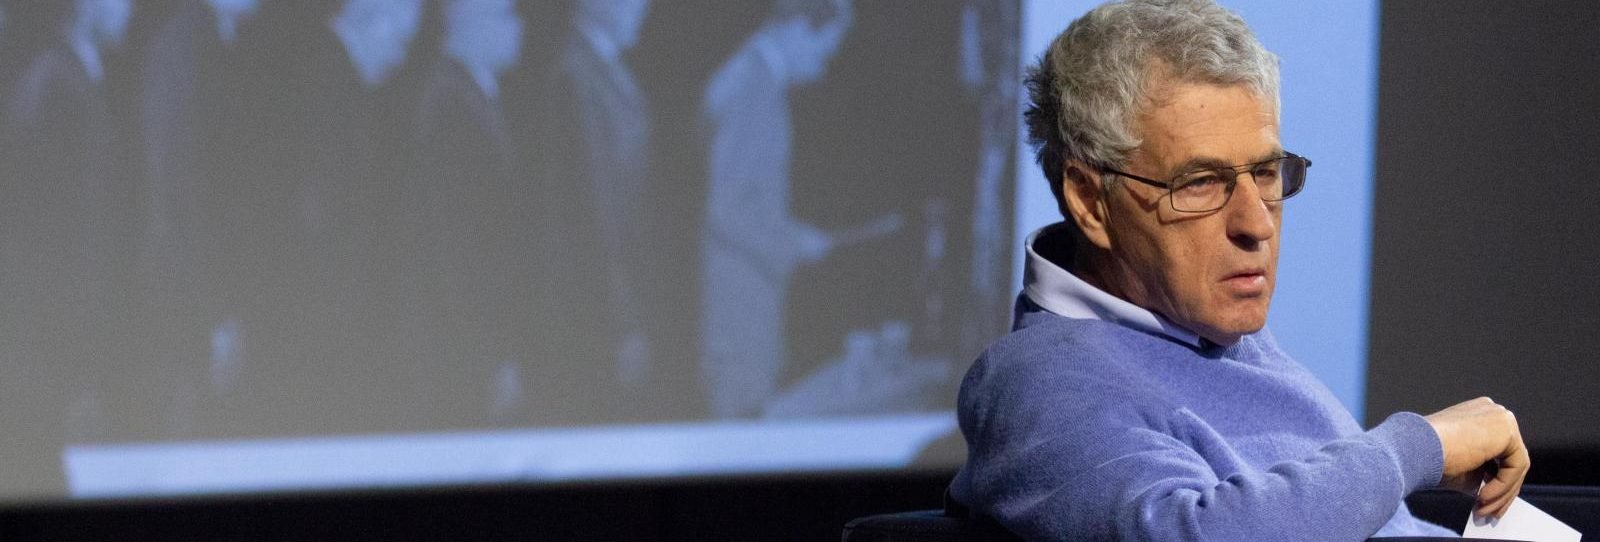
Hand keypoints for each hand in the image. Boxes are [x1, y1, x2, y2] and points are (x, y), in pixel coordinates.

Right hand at [1424, 397, 1528, 520]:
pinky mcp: (1506, 429)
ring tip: (1484, 509)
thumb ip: (1481, 476)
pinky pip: (1516, 465)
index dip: (1495, 481)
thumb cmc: (1427, 457)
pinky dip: (1502, 486)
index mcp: (1478, 416)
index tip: (1486, 502)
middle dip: (1502, 491)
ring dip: (1501, 493)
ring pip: (1515, 464)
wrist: (1414, 448)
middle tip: (1491, 512)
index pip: (1499, 453)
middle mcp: (1492, 412)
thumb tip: (1492, 493)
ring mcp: (1500, 418)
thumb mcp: (1461, 469)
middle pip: (1510, 458)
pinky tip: (1483, 496)